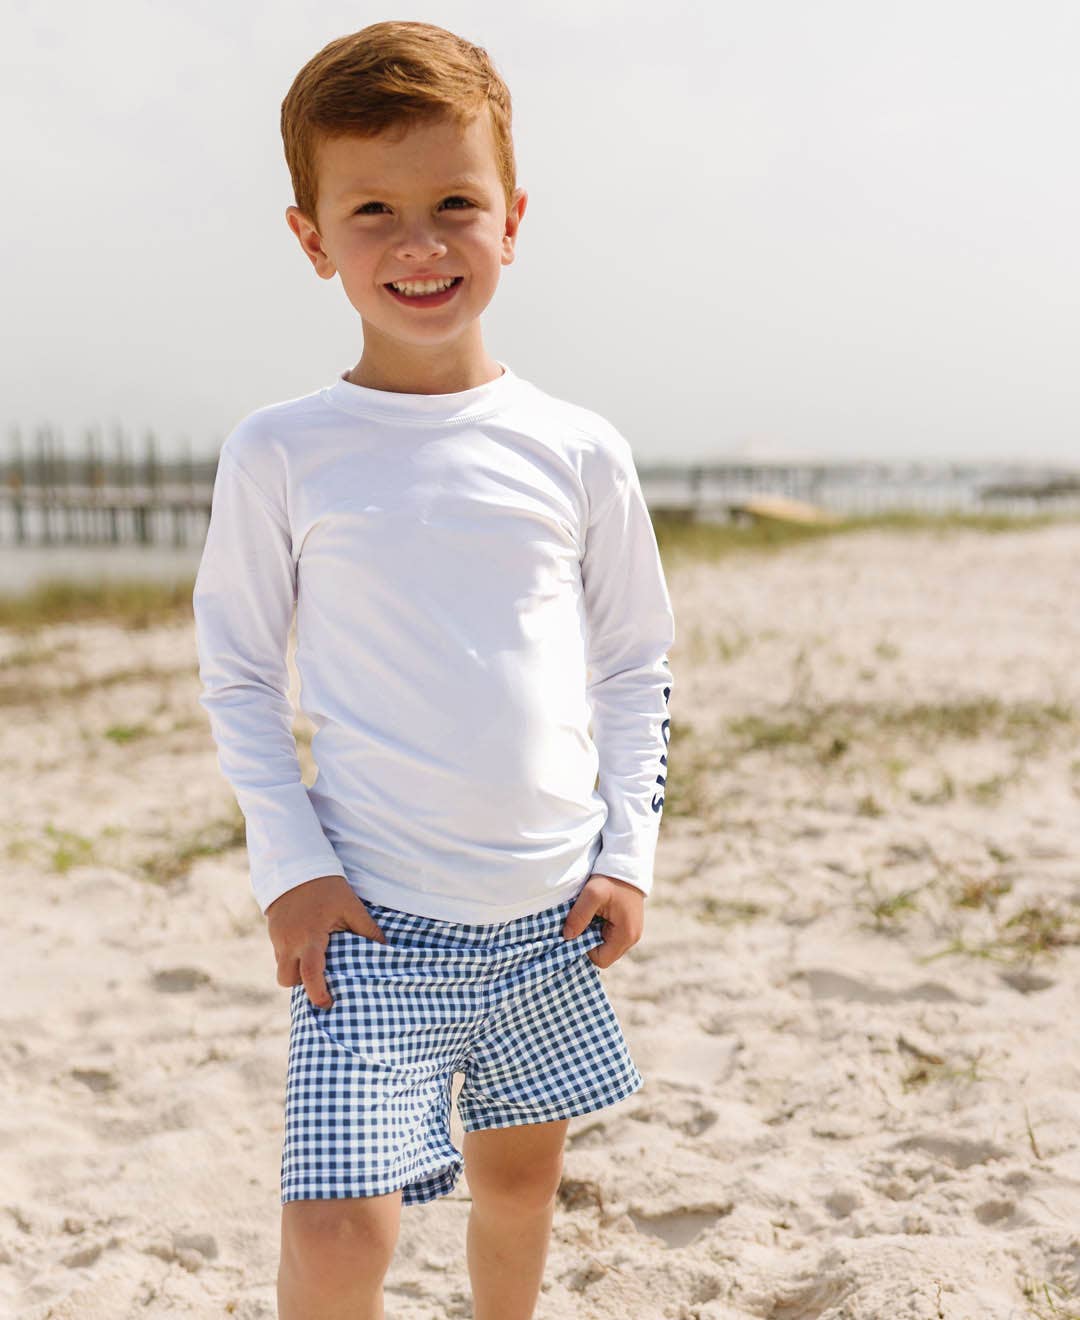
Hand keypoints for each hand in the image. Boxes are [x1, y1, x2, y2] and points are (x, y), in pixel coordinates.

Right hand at [265, 875, 387, 1008]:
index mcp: (310, 937)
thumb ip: (368, 930)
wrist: (296, 865)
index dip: (318, 993)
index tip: (328, 1003)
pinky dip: (292, 955)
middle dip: (302, 983)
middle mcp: (289, 941)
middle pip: (288, 979)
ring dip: (296, 969)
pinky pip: (280, 953)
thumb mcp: (351, 907)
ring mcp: (277, 937)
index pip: (310, 975)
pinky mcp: (272, 931)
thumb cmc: (327, 888)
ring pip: (282, 967)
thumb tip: (385, 949)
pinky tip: (307, 944)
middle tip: (321, 977)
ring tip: (316, 958)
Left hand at [561, 873, 644, 967]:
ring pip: (606, 945)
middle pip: (604, 954)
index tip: (579, 929)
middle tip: (582, 921)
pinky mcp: (628, 925)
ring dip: (594, 933)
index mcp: (626, 935)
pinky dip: (600, 927)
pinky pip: (610, 935)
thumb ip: (579, 916)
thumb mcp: (592, 894)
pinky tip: (597, 913)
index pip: (601, 960)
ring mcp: (632, 932)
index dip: (586, 948)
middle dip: (589, 941)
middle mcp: (632, 938)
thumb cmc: (611, 878)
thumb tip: (567, 936)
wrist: (627, 863)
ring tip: (590, 915)